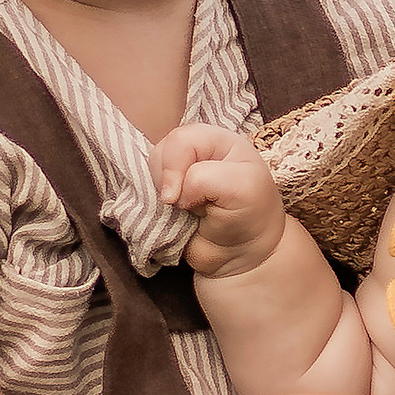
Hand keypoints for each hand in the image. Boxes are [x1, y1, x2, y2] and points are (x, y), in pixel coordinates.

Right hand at [155, 121, 284, 279]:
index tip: (184, 201)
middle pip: (161, 151)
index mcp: (217, 140)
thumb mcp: (240, 188)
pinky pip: (144, 190)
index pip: (180, 140)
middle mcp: (196, 151)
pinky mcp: (166, 193)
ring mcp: (179, 172)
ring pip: (149, 170)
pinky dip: (151, 204)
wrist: (240, 254)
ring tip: (183, 209)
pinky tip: (171, 213)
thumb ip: (203, 179)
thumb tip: (169, 195)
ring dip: (159, 193)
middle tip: (187, 204)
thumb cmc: (249, 216)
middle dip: (167, 180)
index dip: (175, 167)